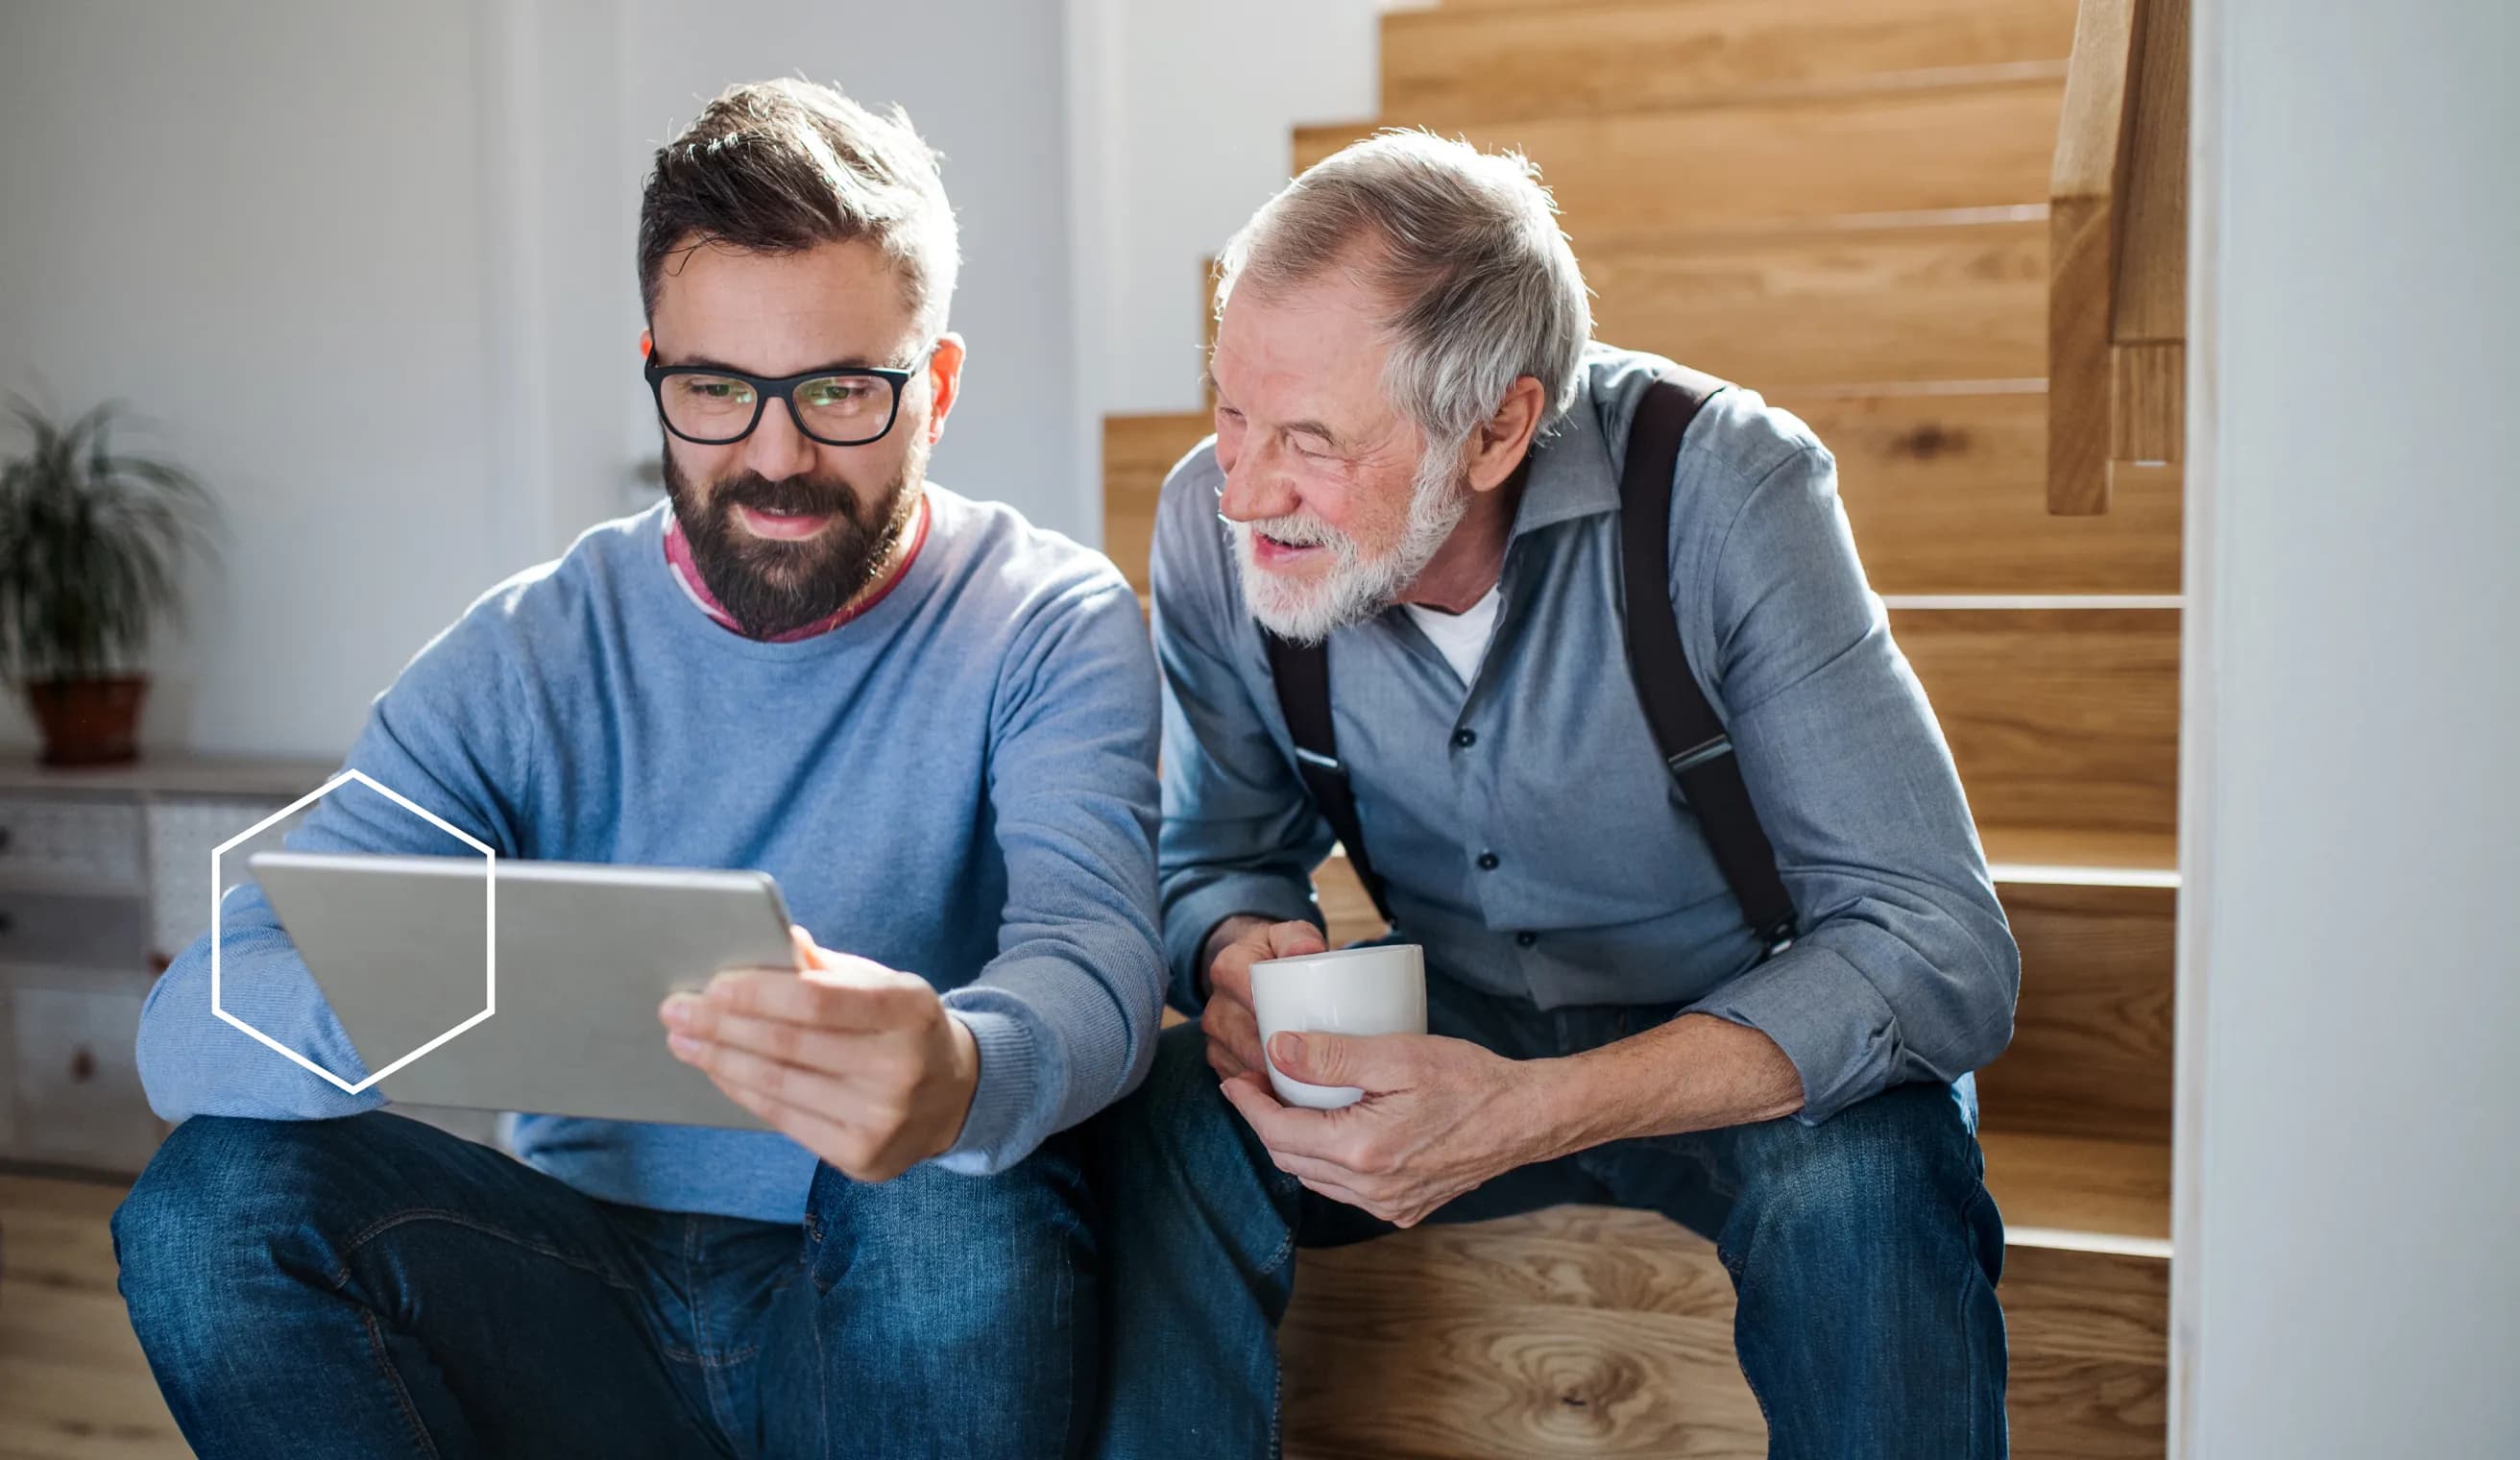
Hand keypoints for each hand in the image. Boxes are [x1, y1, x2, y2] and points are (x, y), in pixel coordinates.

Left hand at [660, 926, 979, 1181]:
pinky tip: (718, 1070)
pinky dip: (742, 1091)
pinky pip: (784, 1119)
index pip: (817, 1001)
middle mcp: (899, 1068)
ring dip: (720, 1060)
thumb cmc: (903, 1027)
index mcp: (908, 1010)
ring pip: (779, 1085)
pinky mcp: (862, 1156)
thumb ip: (825, 968)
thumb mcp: (882, 984)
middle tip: (676, 1010)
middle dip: (722, 1026)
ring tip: (684, 1040)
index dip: (757, 994)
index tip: (711, 985)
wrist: (957, 1095)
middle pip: (789, 1045)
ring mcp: (881, 1119)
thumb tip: (770, 940)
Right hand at [1199, 917, 1327, 1080]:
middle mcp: (1214, 1004)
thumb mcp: (1292, 936)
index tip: (1308, 1030)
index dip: (1277, 1017)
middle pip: (1247, 1039)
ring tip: (1310, 1080)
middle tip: (1320, 1065)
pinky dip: (1263, 1090)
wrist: (1252, 969)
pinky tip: (1288, 1092)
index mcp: (1228, 967)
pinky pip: (1240, 1082)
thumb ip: (1300, 938)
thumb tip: (1307, 950)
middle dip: (1281, 1056)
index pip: (1250, 996)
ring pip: (1243, 1065)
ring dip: (1274, 1077)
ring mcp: (1214, 1035)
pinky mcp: (1218, 1058)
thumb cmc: (1280, 955)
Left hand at [1220, 1029, 1562, 1227]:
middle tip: (1258, 1084)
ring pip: (1316, 1178)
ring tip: (1289, 1103)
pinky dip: (1328, 1161)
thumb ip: (1333, 1055)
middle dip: (1266, 1123)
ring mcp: (1388, 1205)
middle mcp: (1370, 1189)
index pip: (1278, 1134)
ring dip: (1294, 1143)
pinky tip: (1333, 1131)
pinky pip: (1347, 1189)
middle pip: (1291, 1159)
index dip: (1249, 1105)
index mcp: (1362, 1152)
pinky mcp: (1404, 1208)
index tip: (1235, 1079)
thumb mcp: (1398, 1055)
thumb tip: (1276, 1050)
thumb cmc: (1469, 1081)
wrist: (1525, 1117)